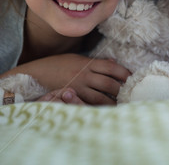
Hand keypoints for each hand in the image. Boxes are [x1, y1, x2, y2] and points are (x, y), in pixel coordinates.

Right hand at [0, 54, 130, 105]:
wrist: (37, 73)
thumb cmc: (58, 64)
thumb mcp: (77, 58)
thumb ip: (95, 62)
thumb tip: (113, 63)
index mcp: (87, 63)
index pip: (111, 67)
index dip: (123, 73)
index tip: (131, 77)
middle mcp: (84, 75)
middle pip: (108, 83)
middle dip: (121, 89)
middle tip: (131, 93)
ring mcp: (78, 88)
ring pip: (100, 97)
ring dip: (112, 102)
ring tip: (121, 105)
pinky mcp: (71, 98)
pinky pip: (88, 104)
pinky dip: (98, 108)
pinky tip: (105, 111)